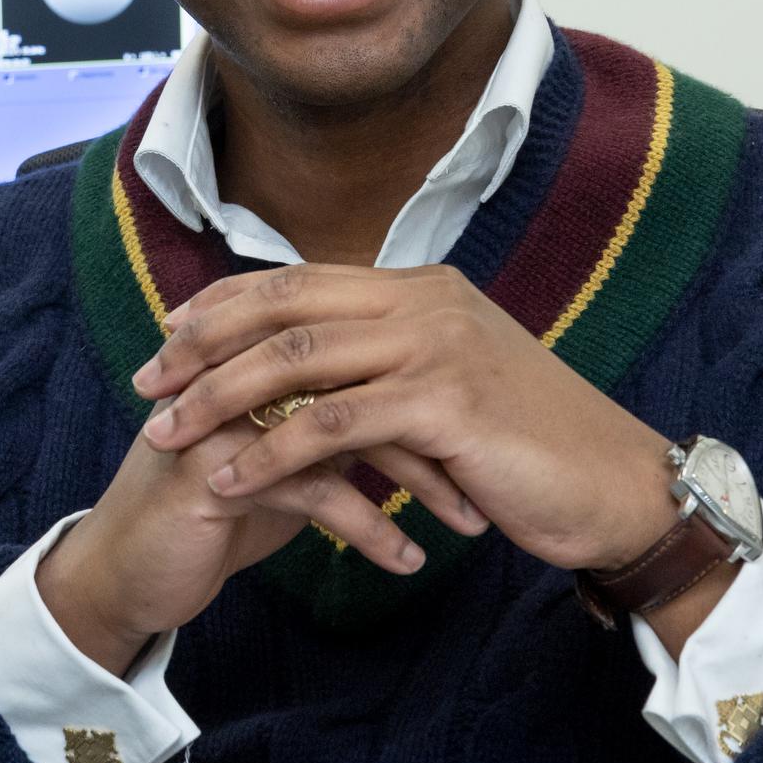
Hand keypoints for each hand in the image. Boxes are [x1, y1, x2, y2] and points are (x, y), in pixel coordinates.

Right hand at [36, 392, 476, 676]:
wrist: (130, 568)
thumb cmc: (216, 507)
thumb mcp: (284, 454)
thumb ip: (333, 415)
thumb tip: (415, 400)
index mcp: (262, 351)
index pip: (364, 348)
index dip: (430, 386)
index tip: (493, 433)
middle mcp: (244, 366)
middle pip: (363, 377)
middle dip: (438, 429)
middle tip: (496, 473)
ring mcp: (226, 410)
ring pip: (344, 427)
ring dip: (415, 480)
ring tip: (467, 521)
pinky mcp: (214, 465)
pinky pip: (311, 489)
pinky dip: (368, 529)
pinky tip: (406, 561)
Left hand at [131, 262, 679, 574]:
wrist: (615, 484)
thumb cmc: (527, 443)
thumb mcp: (451, 378)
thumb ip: (389, 357)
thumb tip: (314, 363)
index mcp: (418, 286)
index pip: (298, 278)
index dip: (226, 302)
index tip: (169, 330)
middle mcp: (421, 300)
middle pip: (282, 308)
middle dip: (202, 344)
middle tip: (146, 382)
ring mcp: (434, 346)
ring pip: (295, 361)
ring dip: (218, 399)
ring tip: (166, 435)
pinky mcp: (444, 403)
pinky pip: (332, 426)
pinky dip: (270, 452)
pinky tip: (229, 478)